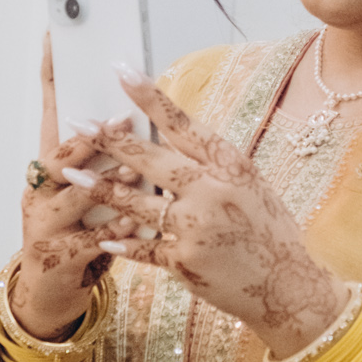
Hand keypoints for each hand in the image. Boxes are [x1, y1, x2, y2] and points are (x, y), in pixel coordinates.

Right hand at [8, 39, 133, 343]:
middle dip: (90, 136)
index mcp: (50, 168)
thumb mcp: (90, 193)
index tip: (54, 40)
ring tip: (132, 168)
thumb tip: (138, 113)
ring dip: (105, 181)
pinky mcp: (56, 255)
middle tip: (121, 118)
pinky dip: (114, 229)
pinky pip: (88, 239)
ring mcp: (44, 223)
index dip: (51, 79)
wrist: (50, 296)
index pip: (50, 114)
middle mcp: (40, 190)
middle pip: (59, 154)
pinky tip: (136, 220)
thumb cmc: (81, 234)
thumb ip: (107, 159)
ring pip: (73, 196)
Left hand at [78, 73, 344, 354]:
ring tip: (71, 175)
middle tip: (79, 123)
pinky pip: (144, 247)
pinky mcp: (184, 262)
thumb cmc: (271, 232)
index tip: (121, 72)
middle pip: (151, 160)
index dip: (150, 98)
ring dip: (101, 188)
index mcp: (231, 165)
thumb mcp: (250, 185)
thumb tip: (173, 138)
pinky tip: (104, 236)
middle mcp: (212, 192)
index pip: (183, 124)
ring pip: (137, 203)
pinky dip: (124, 241)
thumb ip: (212, 164)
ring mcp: (196, 228)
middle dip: (110, 141)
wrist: (290, 288)